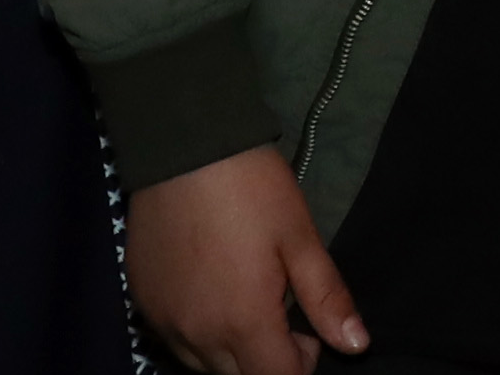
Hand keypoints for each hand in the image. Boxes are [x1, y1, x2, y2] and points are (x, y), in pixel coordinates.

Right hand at [126, 147, 370, 374]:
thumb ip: (327, 299)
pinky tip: (210, 294)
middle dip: (266, 359)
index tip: (308, 329)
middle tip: (280, 308)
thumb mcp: (300, 238)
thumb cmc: (252, 189)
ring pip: (203, 365)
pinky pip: (173, 340)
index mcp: (242, 323)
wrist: (184, 146)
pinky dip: (197, 334)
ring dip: (231, 352)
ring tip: (245, 301)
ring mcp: (163, 321)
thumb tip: (357, 345)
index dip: (302, 364)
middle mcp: (197, 336)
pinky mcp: (142, 302)